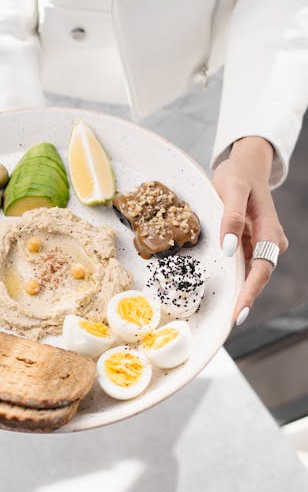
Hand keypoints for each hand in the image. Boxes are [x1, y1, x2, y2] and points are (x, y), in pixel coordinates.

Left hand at [212, 136, 288, 325]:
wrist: (245, 167)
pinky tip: (221, 295)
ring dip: (238, 293)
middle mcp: (270, 241)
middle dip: (244, 300)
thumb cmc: (238, 175)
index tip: (239, 312)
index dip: (250, 292)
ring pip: (250, 274)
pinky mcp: (249, 245)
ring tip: (222, 316)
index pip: (262, 268)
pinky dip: (233, 280)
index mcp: (269, 230)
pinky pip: (242, 266)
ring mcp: (260, 244)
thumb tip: (229, 250)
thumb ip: (232, 218)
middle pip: (257, 277)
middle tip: (227, 324)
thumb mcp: (232, 189)